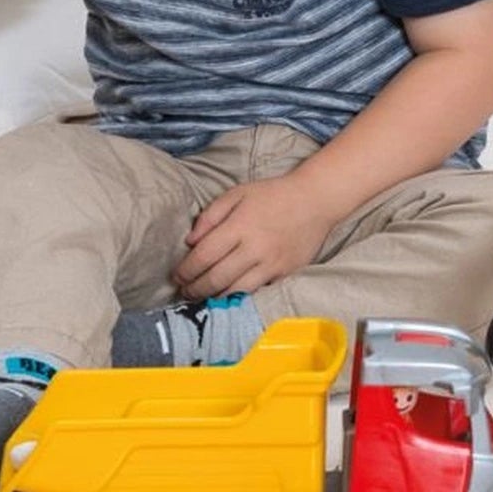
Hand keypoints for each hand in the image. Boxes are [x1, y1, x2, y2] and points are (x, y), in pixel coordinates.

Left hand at [177, 175, 337, 300]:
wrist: (316, 200)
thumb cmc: (273, 195)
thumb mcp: (237, 194)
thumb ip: (210, 216)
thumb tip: (190, 242)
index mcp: (239, 226)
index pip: (204, 256)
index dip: (186, 270)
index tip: (176, 276)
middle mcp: (254, 248)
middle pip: (216, 278)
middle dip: (195, 289)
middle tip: (184, 292)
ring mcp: (271, 264)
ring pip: (235, 291)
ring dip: (214, 297)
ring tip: (202, 296)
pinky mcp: (284, 273)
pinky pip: (256, 290)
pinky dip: (238, 294)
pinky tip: (227, 293)